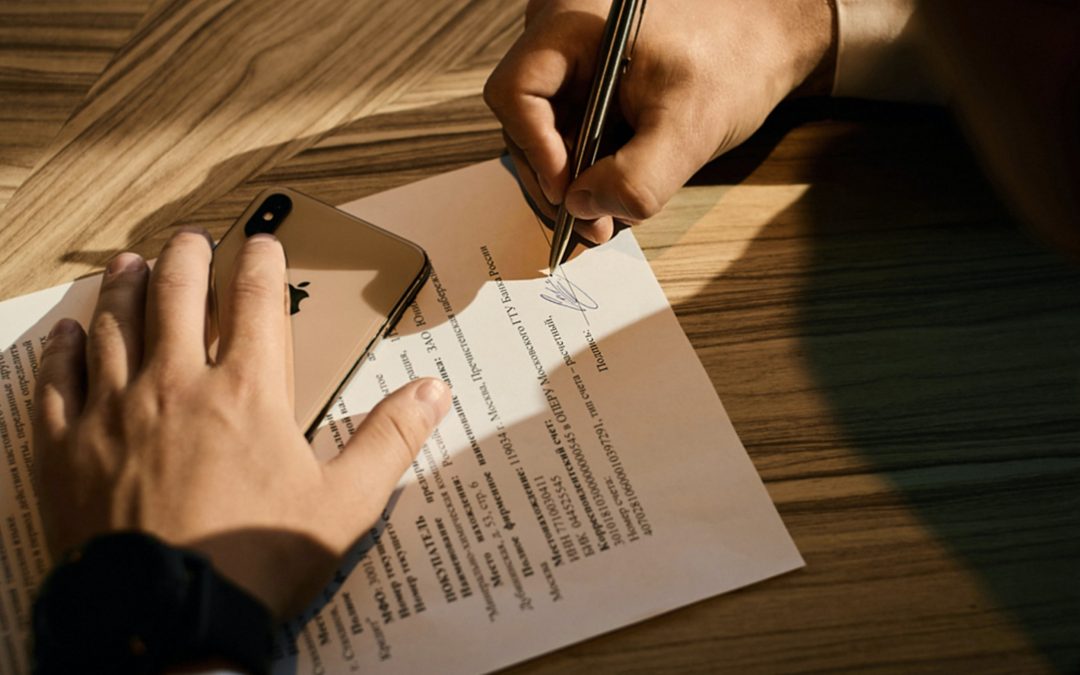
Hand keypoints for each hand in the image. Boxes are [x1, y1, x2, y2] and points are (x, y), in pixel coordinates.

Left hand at [32, 229, 450, 618]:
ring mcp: (115, 414)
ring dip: (123, 287)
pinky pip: (56, 384)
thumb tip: (432, 391)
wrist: (172, 622)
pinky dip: (62, 351)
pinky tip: (66, 332)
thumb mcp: (345, 503)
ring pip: (115, 327)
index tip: (262, 239)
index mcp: (246, 392)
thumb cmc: (260, 560)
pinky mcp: (69, 451)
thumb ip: (390, 439)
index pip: (255, 301)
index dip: (260, 261)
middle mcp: (176, 386)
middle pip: (176, 296)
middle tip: (191, 238)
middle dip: (186, 258)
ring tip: (129, 262)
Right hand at [485, 0, 835, 241]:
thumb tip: (582, 210)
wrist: (769, 39)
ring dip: (573, 179)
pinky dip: (587, 166)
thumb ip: (637, 178)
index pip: (516, 93)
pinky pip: (568, 128)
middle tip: (592, 224)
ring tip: (608, 214)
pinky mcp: (586, 79)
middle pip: (523, 120)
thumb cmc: (735, 62)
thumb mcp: (690, 128)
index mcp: (573, 24)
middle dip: (557, 178)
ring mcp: (571, 57)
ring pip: (544, 131)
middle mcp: (560, 34)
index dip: (535, 150)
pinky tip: (614, 189)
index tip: (570, 195)